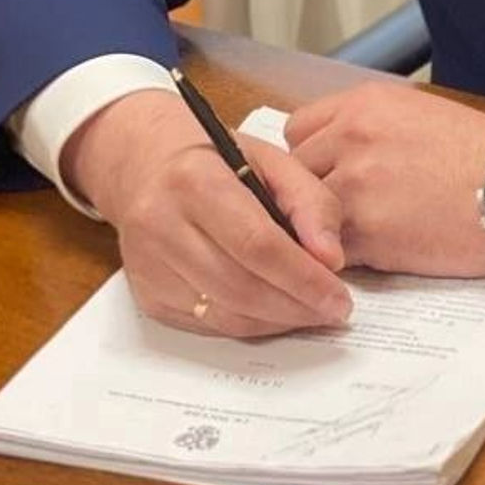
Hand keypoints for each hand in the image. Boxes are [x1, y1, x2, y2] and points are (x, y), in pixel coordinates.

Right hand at [61, 90, 353, 338]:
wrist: (148, 165)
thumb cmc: (218, 160)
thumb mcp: (272, 159)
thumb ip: (310, 201)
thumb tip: (331, 258)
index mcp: (196, 180)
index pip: (257, 244)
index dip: (303, 278)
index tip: (338, 297)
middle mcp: (161, 224)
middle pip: (239, 286)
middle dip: (294, 306)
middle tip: (332, 311)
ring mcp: (148, 264)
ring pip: (222, 314)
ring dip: (275, 322)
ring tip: (310, 313)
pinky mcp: (146, 293)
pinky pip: (204, 325)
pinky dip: (247, 326)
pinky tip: (274, 314)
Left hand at [286, 80, 484, 276]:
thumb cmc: (483, 152)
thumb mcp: (420, 114)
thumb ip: (370, 128)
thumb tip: (337, 152)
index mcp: (363, 105)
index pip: (296, 131)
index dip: (309, 157)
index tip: (325, 172)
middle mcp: (350, 138)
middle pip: (293, 174)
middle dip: (312, 194)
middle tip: (344, 208)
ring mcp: (354, 187)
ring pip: (307, 215)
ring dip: (323, 228)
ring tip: (360, 233)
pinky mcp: (367, 233)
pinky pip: (329, 250)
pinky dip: (344, 256)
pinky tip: (374, 252)